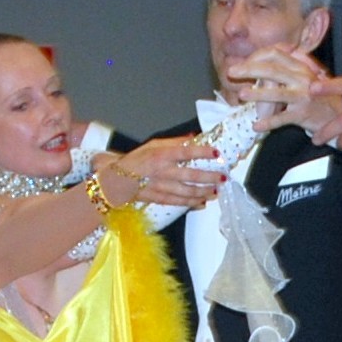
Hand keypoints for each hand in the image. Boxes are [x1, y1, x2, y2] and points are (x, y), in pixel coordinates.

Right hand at [103, 136, 222, 208]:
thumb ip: (175, 142)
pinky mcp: (159, 199)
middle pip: (191, 176)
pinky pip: (179, 203)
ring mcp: (162, 187)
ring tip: (216, 192)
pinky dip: (192, 204)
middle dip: (209, 178)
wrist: (118, 179)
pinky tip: (202, 203)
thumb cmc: (137, 159)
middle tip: (223, 178)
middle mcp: (163, 171)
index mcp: (162, 155)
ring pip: (187, 192)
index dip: (202, 152)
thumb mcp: (154, 144)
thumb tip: (194, 137)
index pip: (186, 152)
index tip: (216, 153)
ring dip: (204, 193)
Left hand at [227, 46, 336, 133]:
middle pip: (272, 69)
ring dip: (257, 94)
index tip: (243, 64)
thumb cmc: (317, 96)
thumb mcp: (304, 77)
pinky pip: (283, 118)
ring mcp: (303, 95)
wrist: (337, 114)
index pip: (275, 53)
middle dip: (250, 69)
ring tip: (241, 95)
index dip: (256, 56)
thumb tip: (261, 63)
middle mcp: (302, 77)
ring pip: (277, 92)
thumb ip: (285, 69)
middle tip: (232, 72)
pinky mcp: (304, 113)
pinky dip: (268, 122)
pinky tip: (256, 126)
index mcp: (299, 66)